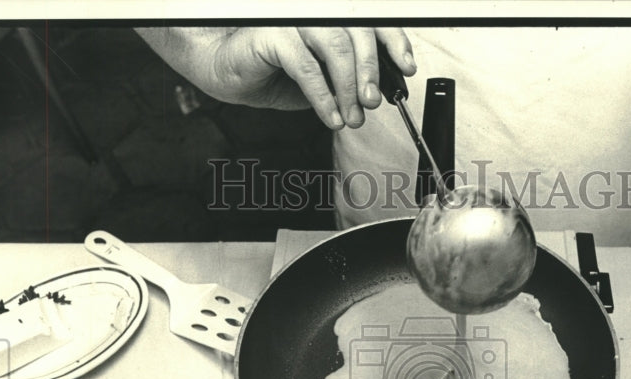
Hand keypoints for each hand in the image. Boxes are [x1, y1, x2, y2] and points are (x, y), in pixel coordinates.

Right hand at [136, 26, 415, 128]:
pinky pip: (307, 66)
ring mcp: (293, 17)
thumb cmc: (271, 69)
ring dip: (349, 86)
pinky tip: (331, 116)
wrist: (224, 70)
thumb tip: (377, 92)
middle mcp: (314, 11)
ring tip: (352, 115)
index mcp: (330, 16)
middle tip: (372, 103)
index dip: (393, 42)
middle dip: (371, 71)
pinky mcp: (272, 33)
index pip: (371, 21)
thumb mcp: (322, 77)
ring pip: (336, 46)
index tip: (405, 68)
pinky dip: (323, 96)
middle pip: (358, 31)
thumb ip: (349, 77)